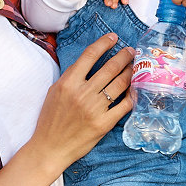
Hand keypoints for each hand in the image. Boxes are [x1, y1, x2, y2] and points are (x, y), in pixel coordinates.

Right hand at [30, 33, 133, 175]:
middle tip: (131, 51)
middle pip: (110, 68)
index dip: (104, 43)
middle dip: (124, 56)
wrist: (50, 148)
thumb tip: (88, 62)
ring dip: (130, 72)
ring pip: (120, 84)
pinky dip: (132, 95)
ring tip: (135, 67)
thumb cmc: (50, 119)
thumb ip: (70, 77)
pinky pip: (124, 105)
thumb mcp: (54, 92)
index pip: (89, 55)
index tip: (113, 38)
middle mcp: (82, 93)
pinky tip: (135, 89)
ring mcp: (94, 108)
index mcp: (68, 83)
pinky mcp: (104, 123)